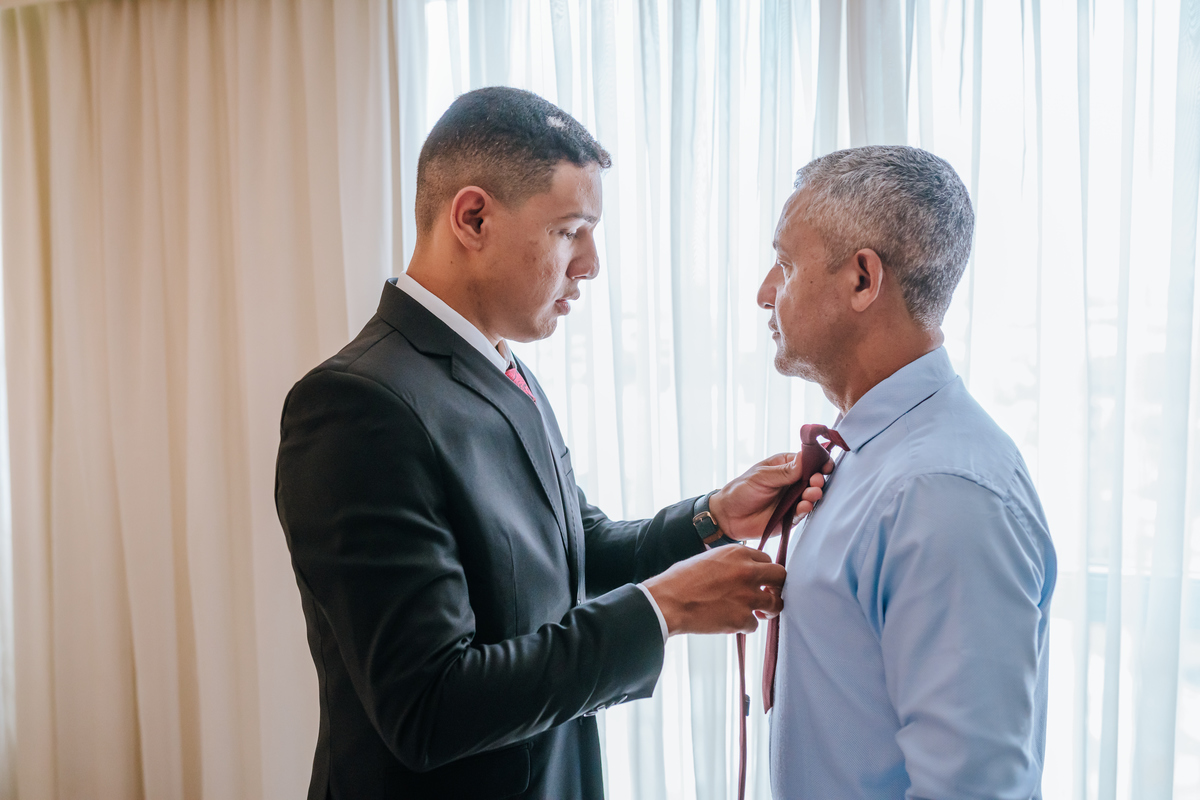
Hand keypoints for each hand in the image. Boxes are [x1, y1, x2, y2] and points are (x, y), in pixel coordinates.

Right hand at [643, 546, 785, 634]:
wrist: (669, 602)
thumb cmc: (680, 580)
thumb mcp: (708, 558)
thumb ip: (729, 562)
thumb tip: (737, 569)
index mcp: (737, 553)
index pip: (766, 559)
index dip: (763, 571)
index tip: (760, 580)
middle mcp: (747, 572)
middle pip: (780, 576)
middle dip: (776, 586)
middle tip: (769, 593)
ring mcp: (747, 596)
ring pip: (775, 603)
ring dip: (768, 609)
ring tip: (759, 613)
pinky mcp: (742, 618)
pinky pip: (754, 625)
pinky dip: (745, 626)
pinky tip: (733, 623)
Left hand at [707, 452, 833, 541]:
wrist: (728, 516)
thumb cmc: (742, 490)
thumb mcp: (761, 476)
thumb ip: (785, 471)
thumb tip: (806, 458)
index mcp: (786, 466)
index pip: (808, 460)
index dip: (819, 461)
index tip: (825, 464)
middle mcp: (793, 482)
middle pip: (814, 478)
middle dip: (818, 479)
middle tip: (816, 480)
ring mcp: (793, 499)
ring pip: (811, 495)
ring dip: (814, 494)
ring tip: (812, 493)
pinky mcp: (791, 516)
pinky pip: (803, 512)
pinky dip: (806, 508)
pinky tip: (804, 506)